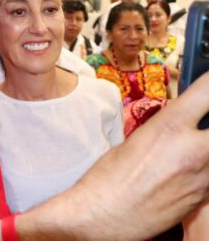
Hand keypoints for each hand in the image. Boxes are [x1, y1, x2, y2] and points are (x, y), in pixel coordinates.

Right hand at [14, 71, 208, 239]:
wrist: (102, 221)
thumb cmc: (106, 179)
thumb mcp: (123, 144)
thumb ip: (156, 126)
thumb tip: (164, 115)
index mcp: (167, 129)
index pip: (207, 92)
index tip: (207, 80)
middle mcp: (192, 151)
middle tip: (202, 114)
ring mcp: (202, 176)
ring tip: (194, 137)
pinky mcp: (203, 196)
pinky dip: (207, 163)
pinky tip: (192, 162)